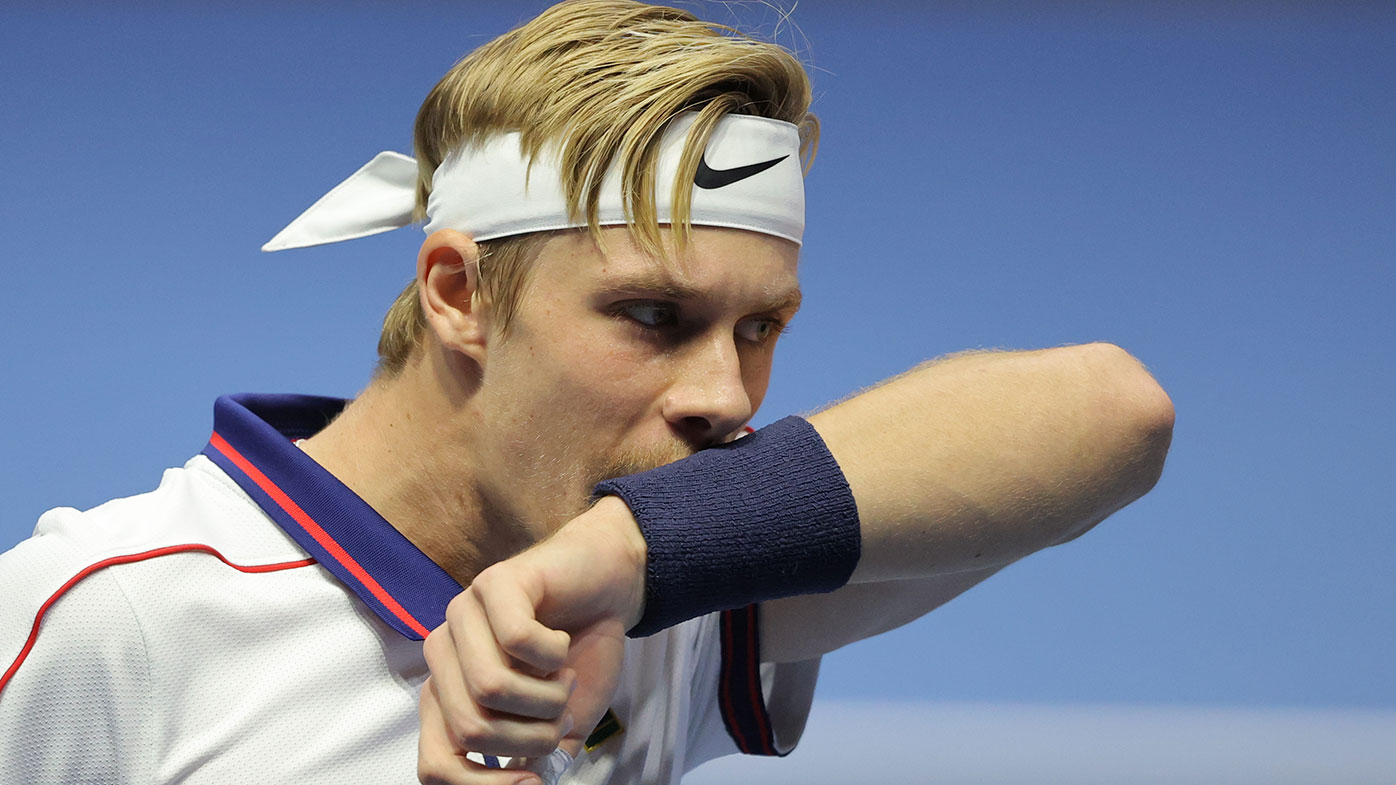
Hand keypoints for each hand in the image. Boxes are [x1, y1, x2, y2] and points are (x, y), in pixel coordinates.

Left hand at [417, 497, 646, 784]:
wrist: (609, 588)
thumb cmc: (580, 654)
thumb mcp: (557, 724)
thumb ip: (535, 758)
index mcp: (445, 696)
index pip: (435, 764)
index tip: (534, 780)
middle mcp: (441, 655)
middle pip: (469, 729)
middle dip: (532, 736)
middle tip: (561, 715)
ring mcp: (462, 615)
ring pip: (490, 688)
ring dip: (547, 697)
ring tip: (564, 680)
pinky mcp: (493, 583)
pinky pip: (516, 640)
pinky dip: (553, 655)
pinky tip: (562, 644)